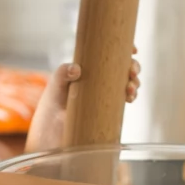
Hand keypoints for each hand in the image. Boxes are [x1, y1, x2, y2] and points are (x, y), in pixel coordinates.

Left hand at [25, 48, 141, 153]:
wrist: (51, 135)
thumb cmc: (50, 108)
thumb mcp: (54, 87)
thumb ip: (62, 74)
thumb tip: (77, 69)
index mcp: (87, 69)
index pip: (108, 54)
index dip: (124, 49)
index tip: (133, 50)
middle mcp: (98, 80)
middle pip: (122, 68)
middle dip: (133, 67)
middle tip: (132, 72)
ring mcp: (104, 95)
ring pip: (127, 83)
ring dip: (134, 82)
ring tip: (130, 88)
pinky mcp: (108, 110)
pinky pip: (124, 99)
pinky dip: (131, 95)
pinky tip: (130, 97)